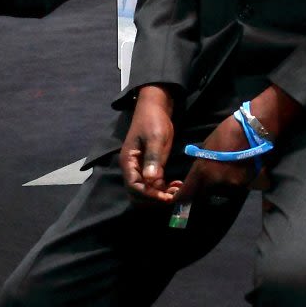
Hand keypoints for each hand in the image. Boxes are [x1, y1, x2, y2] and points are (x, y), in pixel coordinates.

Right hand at [121, 86, 179, 201]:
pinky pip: (152, 185)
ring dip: (159, 195)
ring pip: (145, 191)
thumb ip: (153, 158)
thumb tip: (150, 180)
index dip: (149, 195)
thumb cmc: (154, 120)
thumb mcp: (155, 138)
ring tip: (177, 190)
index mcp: (128, 161)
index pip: (134, 187)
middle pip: (137, 194)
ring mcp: (139, 169)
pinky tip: (175, 185)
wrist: (155, 108)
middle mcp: (131, 168)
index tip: (166, 196)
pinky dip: (162, 189)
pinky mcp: (148, 168)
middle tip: (173, 195)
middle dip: (154, 198)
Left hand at [171, 116, 259, 201]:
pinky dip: (235, 183)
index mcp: (203, 171)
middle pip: (205, 194)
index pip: (188, 191)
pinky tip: (238, 171)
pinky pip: (236, 188)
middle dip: (203, 191)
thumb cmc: (226, 133)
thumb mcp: (207, 148)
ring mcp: (232, 184)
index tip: (178, 199)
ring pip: (222, 191)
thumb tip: (202, 174)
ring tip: (226, 172)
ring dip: (221, 186)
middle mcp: (216, 181)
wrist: (252, 130)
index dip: (181, 197)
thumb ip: (203, 164)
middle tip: (206, 183)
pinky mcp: (246, 184)